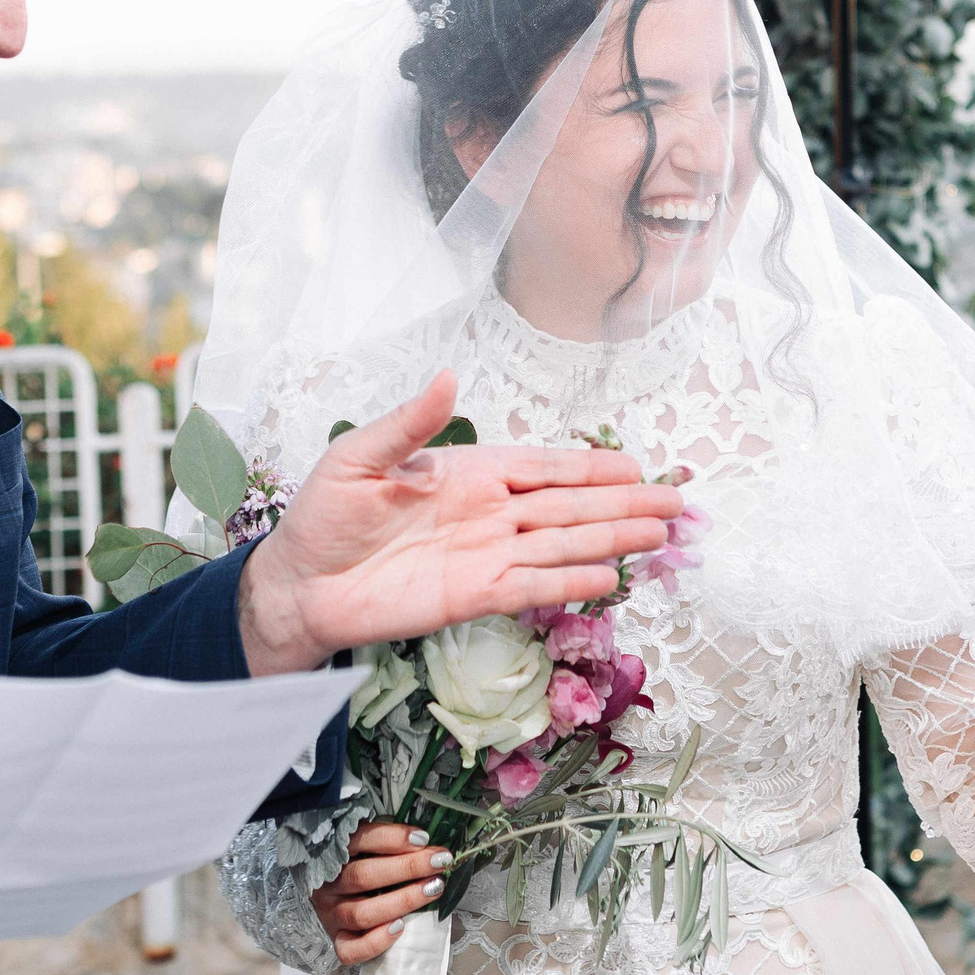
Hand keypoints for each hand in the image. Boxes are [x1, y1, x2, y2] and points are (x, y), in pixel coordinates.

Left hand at [238, 373, 683, 675]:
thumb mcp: (358, 458)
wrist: (299, 585)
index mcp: (468, 473)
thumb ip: (409, 424)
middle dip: (622, 504)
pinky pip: (533, 587)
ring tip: (660, 536)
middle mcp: (489, 514)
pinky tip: (608, 577)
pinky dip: (571, 583)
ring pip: (563, 545)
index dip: (588, 467)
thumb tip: (447, 376)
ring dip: (612, 540)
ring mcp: (486, 557)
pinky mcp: (474, 598)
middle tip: (675, 503)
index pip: (541, 467)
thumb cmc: (324, 516)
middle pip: (569, 507)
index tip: (634, 466)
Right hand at [313, 822, 452, 964]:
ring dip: (403, 900)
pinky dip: (377, 941)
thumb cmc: (368, 868)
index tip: (423, 838)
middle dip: (408, 867)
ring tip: (433, 889)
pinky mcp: (338, 941)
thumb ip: (390, 843)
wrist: (345, 904)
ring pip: (362, 913)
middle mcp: (329, 885)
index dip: (392, 838)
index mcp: (334, 854)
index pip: (359, 841)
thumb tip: (427, 840)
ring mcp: (331, 915)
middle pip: (363, 876)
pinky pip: (351, 950)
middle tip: (440, 862)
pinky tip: (401, 927)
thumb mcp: (372, 848)